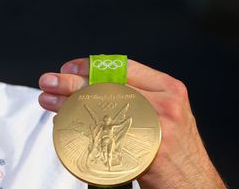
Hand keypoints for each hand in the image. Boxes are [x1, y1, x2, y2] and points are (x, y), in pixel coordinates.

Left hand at [37, 58, 225, 188]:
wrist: (194, 184)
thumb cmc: (175, 150)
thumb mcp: (165, 113)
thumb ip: (139, 95)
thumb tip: (92, 84)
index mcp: (169, 88)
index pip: (123, 66)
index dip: (90, 65)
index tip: (67, 68)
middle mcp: (165, 102)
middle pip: (107, 85)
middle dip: (70, 81)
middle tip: (48, 81)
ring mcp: (157, 125)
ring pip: (102, 106)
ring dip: (67, 101)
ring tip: (47, 99)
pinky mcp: (147, 149)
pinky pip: (105, 135)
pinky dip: (79, 127)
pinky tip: (63, 124)